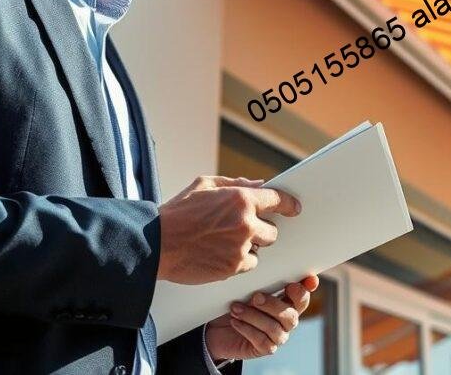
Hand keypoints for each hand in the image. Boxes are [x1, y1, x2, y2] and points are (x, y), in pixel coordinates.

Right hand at [156, 175, 300, 284]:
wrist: (156, 244)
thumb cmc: (177, 213)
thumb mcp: (204, 185)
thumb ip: (235, 184)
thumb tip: (258, 185)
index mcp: (240, 199)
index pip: (278, 199)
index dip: (288, 204)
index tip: (294, 208)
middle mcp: (245, 223)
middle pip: (273, 231)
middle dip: (262, 230)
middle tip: (243, 229)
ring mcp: (240, 247)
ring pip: (260, 249)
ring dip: (250, 246)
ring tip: (225, 242)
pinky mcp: (233, 268)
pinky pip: (248, 265)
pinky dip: (239, 261)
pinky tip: (220, 254)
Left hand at [206, 276, 318, 360]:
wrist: (219, 329)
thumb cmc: (238, 304)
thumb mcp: (247, 291)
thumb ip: (260, 284)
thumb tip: (260, 270)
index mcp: (288, 302)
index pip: (302, 297)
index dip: (304, 291)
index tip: (293, 285)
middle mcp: (287, 320)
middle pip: (291, 315)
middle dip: (272, 305)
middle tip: (255, 297)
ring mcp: (279, 336)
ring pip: (273, 328)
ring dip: (253, 316)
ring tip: (235, 308)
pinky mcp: (266, 348)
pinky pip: (261, 340)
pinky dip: (247, 329)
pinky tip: (235, 321)